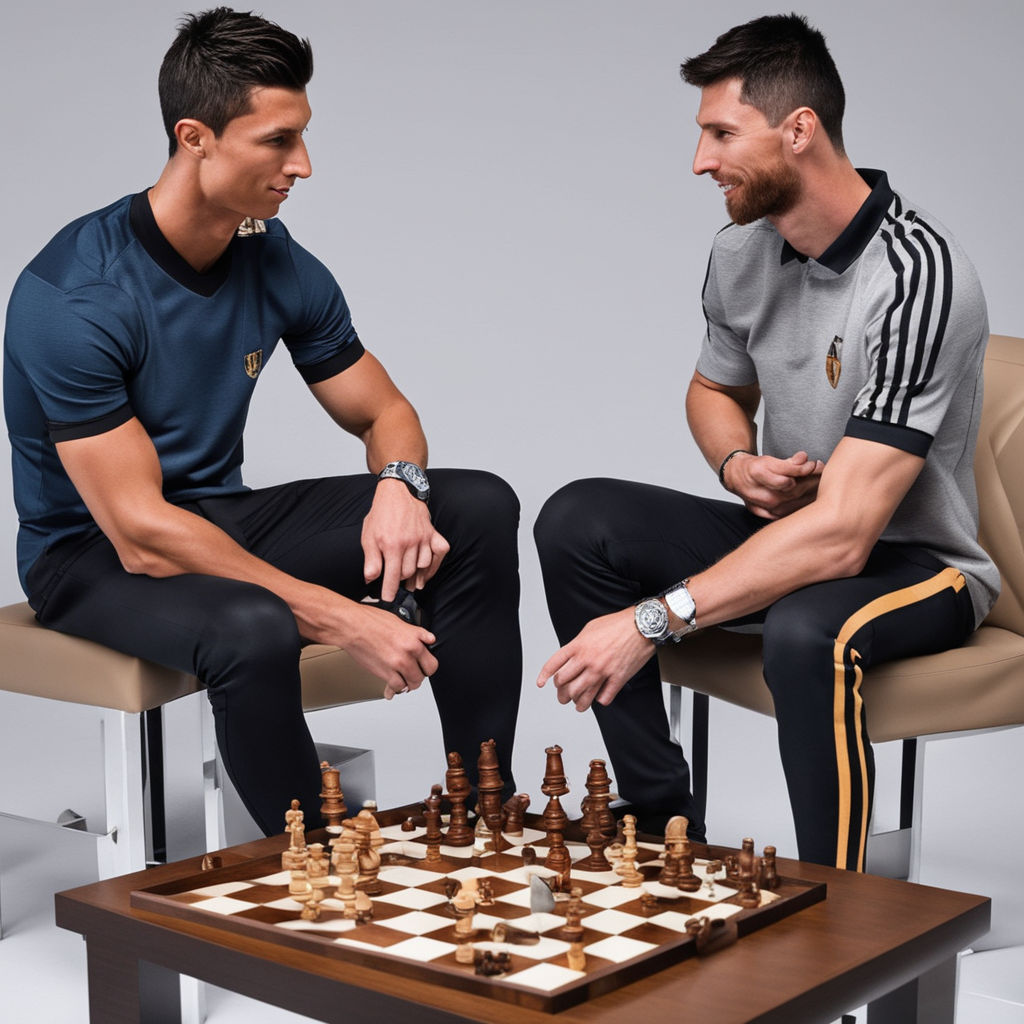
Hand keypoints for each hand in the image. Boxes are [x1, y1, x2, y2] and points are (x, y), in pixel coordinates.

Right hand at [337, 601, 438, 699]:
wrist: (352, 626)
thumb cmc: (370, 620)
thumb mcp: (400, 621)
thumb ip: (416, 633)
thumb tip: (427, 640)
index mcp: (414, 639)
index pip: (432, 661)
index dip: (427, 665)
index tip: (424, 666)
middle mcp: (409, 652)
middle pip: (425, 674)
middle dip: (420, 675)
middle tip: (415, 674)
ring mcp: (398, 664)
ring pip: (412, 683)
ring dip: (409, 684)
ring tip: (405, 682)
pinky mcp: (385, 672)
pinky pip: (397, 687)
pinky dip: (395, 690)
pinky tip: (392, 690)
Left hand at [362, 479, 449, 601]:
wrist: (397, 492)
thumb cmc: (381, 514)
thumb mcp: (368, 536)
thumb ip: (370, 560)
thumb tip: (370, 579)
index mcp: (391, 544)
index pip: (391, 576)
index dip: (389, 591)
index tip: (387, 599)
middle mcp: (409, 542)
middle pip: (408, 573)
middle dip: (401, 582)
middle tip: (397, 585)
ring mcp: (423, 537)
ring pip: (423, 566)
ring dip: (417, 576)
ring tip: (412, 582)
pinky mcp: (432, 533)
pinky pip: (439, 553)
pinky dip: (434, 564)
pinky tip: (426, 571)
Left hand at [536, 608, 653, 711]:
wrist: (641, 626)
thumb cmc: (617, 624)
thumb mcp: (590, 628)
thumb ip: (577, 644)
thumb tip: (570, 658)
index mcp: (578, 646)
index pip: (554, 664)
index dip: (544, 676)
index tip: (541, 684)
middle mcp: (587, 660)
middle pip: (564, 684)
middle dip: (561, 693)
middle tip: (563, 696)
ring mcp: (602, 671)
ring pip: (581, 696)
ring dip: (577, 703)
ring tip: (577, 705)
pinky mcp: (618, 678)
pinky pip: (603, 698)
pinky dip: (600, 700)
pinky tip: (599, 698)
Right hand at [724, 450, 824, 518]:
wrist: (736, 478)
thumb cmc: (755, 468)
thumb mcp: (769, 459)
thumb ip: (789, 461)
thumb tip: (804, 458)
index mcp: (758, 472)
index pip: (788, 474)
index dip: (805, 469)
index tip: (815, 464)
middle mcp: (759, 492)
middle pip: (793, 489)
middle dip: (811, 480)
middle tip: (822, 472)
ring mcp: (762, 505)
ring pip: (792, 503)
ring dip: (810, 493)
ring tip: (819, 484)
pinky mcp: (765, 514)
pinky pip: (788, 512)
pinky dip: (801, 505)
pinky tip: (810, 497)